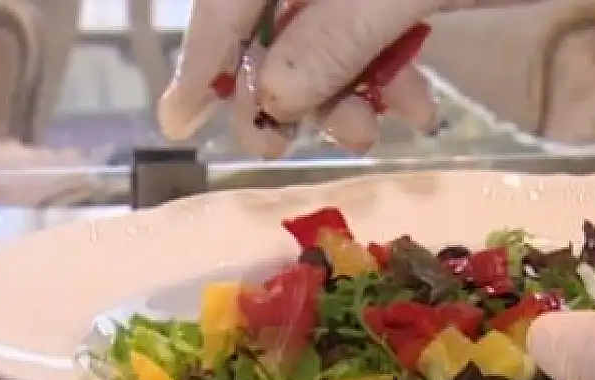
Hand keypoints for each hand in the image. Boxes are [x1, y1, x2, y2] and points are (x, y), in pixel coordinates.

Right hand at [159, 0, 460, 156]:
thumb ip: (340, 36)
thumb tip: (271, 96)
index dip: (204, 54)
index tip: (178, 121)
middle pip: (276, 18)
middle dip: (282, 87)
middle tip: (279, 145)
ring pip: (331, 34)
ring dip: (341, 93)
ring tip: (367, 133)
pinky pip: (380, 32)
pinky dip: (388, 77)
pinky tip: (416, 111)